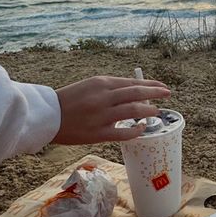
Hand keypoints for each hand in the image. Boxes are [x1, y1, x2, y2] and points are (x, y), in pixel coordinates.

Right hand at [52, 76, 170, 143]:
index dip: (150, 84)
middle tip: (167, 94)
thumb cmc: (69, 100)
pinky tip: (142, 129)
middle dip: (155, 93)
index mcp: (101, 83)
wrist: (47, 115)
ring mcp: (102, 116)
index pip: (132, 83)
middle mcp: (103, 97)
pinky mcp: (98, 133)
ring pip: (133, 111)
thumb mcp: (90, 87)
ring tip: (157, 111)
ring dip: (148, 111)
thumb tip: (135, 92)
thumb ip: (110, 89)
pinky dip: (136, 131)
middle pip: (137, 93)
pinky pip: (123, 133)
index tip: (162, 86)